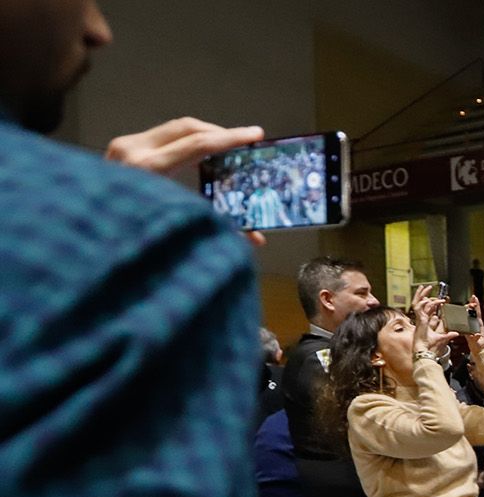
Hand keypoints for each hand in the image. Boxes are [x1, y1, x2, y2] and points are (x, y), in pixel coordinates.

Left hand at [106, 118, 266, 244]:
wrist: (83, 232)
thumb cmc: (127, 235)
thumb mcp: (175, 230)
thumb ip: (217, 229)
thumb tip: (258, 240)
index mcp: (147, 168)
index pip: (198, 143)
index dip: (231, 138)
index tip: (255, 135)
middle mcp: (132, 150)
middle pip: (187, 127)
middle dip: (220, 132)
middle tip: (246, 139)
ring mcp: (122, 146)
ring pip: (173, 130)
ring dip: (202, 136)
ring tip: (225, 147)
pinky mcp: (119, 148)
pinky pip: (160, 138)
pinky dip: (183, 143)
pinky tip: (197, 156)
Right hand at [409, 284, 456, 354]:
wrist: (425, 353)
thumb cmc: (431, 348)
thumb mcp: (442, 339)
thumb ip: (448, 335)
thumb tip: (456, 333)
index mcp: (425, 323)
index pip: (427, 309)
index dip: (431, 303)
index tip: (438, 299)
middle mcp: (421, 320)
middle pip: (419, 303)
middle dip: (422, 294)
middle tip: (427, 287)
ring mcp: (419, 320)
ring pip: (417, 303)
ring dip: (422, 294)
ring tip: (426, 287)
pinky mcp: (419, 320)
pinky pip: (420, 308)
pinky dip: (425, 302)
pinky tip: (433, 299)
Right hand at [465, 295, 483, 356]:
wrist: (479, 350)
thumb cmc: (479, 346)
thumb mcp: (477, 342)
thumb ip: (476, 338)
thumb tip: (476, 334)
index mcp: (478, 325)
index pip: (477, 313)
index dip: (476, 305)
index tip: (475, 298)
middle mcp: (476, 324)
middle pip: (474, 312)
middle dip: (473, 304)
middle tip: (472, 297)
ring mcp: (473, 326)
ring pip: (470, 315)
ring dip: (468, 309)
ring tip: (466, 303)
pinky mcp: (469, 329)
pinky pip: (466, 320)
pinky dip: (464, 316)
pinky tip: (460, 313)